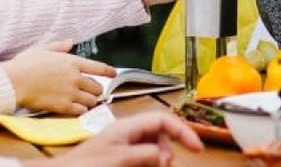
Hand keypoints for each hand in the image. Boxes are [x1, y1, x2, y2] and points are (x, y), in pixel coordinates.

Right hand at [2, 41, 115, 115]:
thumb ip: (59, 46)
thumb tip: (70, 42)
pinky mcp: (63, 106)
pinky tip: (78, 109)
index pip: (98, 67)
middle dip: (97, 90)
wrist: (13, 82)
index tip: (113, 73)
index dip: (108, 71)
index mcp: (72, 62)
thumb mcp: (43, 49)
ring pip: (92, 100)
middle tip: (93, 92)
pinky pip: (81, 110)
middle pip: (97, 87)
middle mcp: (75, 77)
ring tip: (87, 102)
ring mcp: (70, 92)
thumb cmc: (25, 64)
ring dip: (91, 101)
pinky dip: (82, 110)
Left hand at [55, 110, 202, 166]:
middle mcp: (126, 132)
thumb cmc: (83, 164)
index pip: (163, 120)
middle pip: (159, 134)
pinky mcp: (117, 156)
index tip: (197, 147)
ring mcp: (121, 144)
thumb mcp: (119, 158)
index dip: (183, 130)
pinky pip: (140, 156)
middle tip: (166, 164)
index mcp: (127, 126)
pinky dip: (147, 162)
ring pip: (151, 147)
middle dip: (168, 148)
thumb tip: (166, 154)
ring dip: (157, 158)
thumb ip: (145, 154)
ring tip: (153, 166)